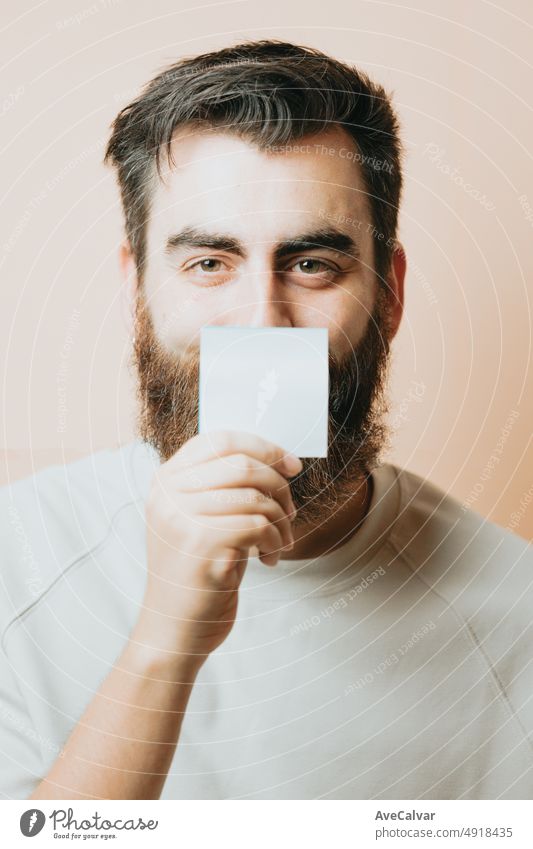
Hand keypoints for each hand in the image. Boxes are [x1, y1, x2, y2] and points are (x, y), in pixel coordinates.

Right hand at [137, 430, 302, 664]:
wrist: (173, 632)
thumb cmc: (196, 575)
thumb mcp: (197, 521)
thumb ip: (220, 488)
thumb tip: (274, 459)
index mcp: (166, 481)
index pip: (220, 439)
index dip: (263, 447)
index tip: (290, 464)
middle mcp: (168, 495)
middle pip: (243, 465)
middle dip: (279, 486)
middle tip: (290, 511)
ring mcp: (181, 518)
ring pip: (256, 496)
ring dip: (281, 520)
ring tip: (279, 541)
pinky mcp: (201, 545)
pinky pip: (259, 525)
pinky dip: (275, 541)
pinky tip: (268, 559)